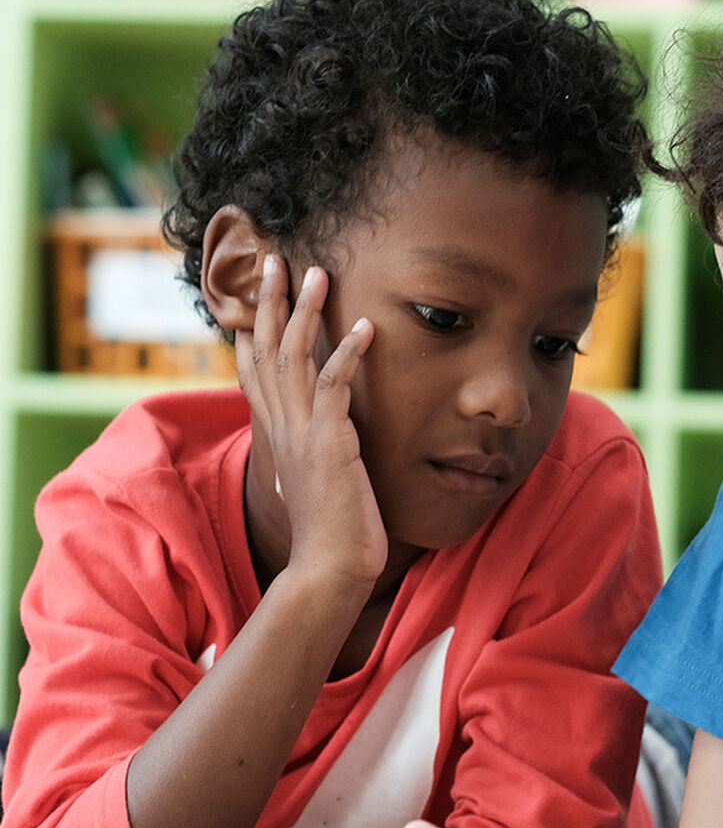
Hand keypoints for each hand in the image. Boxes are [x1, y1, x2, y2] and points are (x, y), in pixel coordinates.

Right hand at [237, 254, 383, 588]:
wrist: (330, 569)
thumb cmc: (331, 531)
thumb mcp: (316, 481)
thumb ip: (309, 457)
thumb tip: (303, 455)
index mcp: (278, 434)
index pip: (254, 370)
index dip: (251, 327)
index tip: (252, 292)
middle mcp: (282, 427)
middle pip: (266, 349)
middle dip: (269, 300)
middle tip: (276, 258)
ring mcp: (302, 433)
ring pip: (294, 357)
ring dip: (305, 311)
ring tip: (318, 271)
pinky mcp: (329, 442)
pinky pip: (334, 386)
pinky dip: (348, 354)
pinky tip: (365, 326)